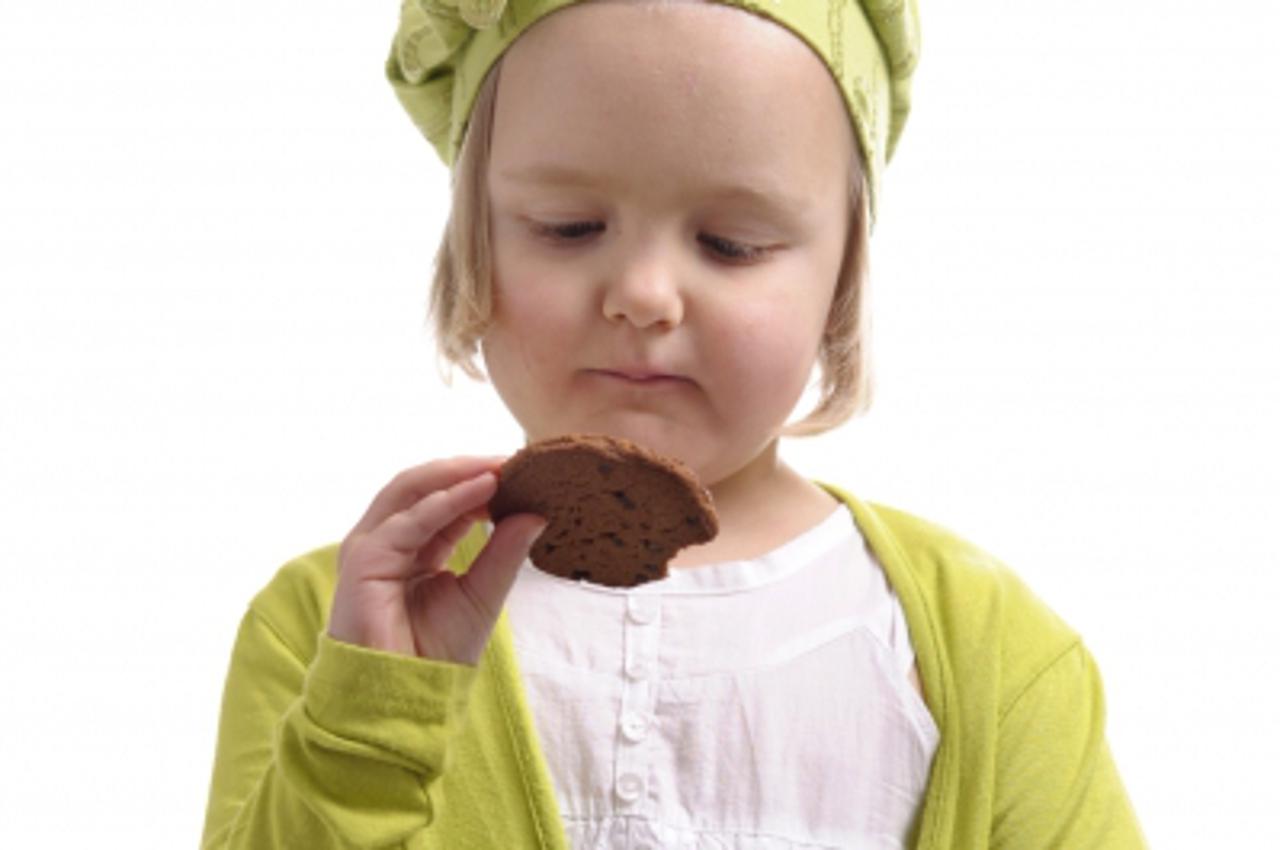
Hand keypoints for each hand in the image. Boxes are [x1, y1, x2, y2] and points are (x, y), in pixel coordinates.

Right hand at [327, 456, 545, 664]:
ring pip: (412, 489)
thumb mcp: (483, 595)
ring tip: (501, 466)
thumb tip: (538, 513)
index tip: (524, 471)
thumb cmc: (436, 653)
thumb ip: (504, 553)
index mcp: (414, 546)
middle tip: (515, 459)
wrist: (404, 697)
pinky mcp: (364, 559)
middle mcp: (389, 539)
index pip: (447, 500)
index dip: (482, 481)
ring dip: (457, 473)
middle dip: (469, 468)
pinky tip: (482, 489)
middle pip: (425, 484)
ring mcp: (372, 546)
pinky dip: (447, 500)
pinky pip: (409, 519)